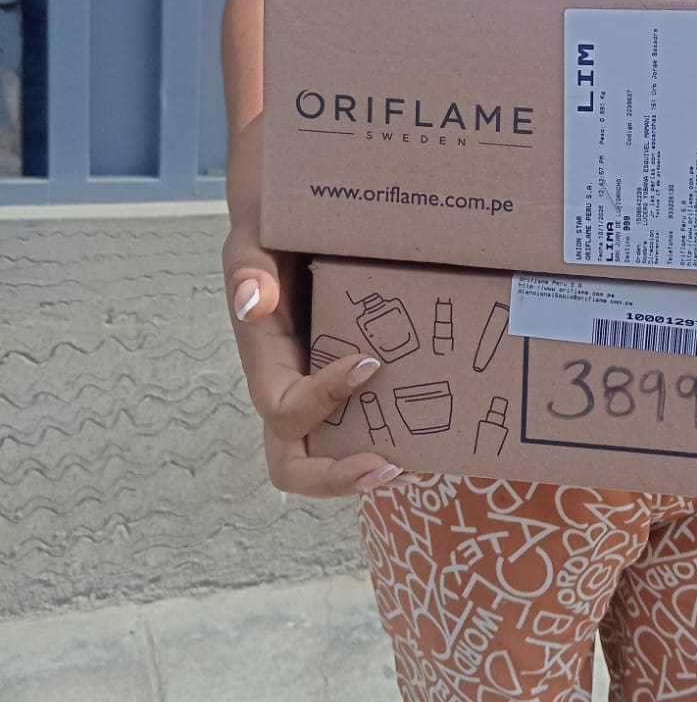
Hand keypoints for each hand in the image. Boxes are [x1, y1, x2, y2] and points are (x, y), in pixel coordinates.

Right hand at [222, 223, 409, 497]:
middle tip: (389, 467)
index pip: (282, 408)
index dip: (321, 400)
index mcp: (266, 362)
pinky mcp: (355, 383)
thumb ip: (250, 269)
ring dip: (373, 468)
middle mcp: (292, 389)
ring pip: (333, 456)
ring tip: (424, 460)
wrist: (296, 224)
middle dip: (336, 477)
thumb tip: (254, 302)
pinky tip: (440, 428)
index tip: (368, 364)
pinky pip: (367, 425)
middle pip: (293, 464)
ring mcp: (322, 392)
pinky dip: (398, 436)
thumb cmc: (271, 237)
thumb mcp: (253, 244)